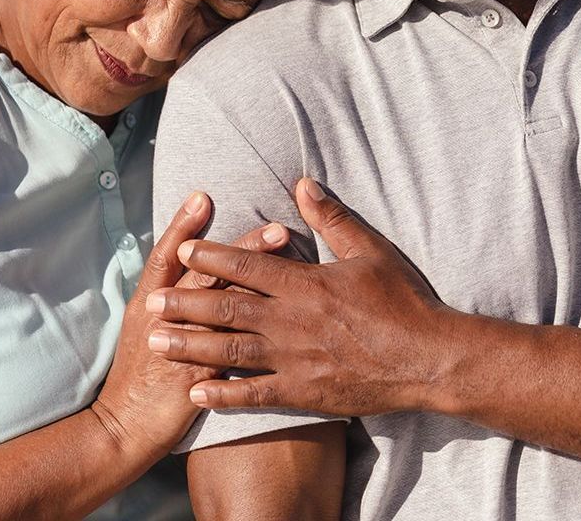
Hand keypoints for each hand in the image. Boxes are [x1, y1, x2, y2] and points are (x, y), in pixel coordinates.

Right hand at [92, 192, 289, 460]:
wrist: (122, 427)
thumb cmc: (136, 375)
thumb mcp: (142, 327)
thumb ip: (166, 296)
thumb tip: (190, 267)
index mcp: (148, 302)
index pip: (167, 256)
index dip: (184, 226)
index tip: (204, 197)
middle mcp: (162, 317)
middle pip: (204, 275)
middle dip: (241, 250)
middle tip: (276, 226)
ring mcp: (180, 346)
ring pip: (222, 309)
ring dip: (258, 286)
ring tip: (289, 270)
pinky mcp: (197, 375)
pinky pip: (230, 351)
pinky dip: (256, 335)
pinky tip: (285, 321)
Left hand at [146, 177, 448, 414]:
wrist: (430, 359)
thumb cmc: (404, 302)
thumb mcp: (370, 251)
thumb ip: (332, 218)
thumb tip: (303, 183)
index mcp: (305, 284)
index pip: (248, 265)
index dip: (212, 256)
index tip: (182, 249)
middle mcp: (291, 321)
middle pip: (227, 308)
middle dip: (185, 302)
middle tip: (150, 300)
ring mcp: (294, 360)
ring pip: (230, 352)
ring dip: (191, 346)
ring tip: (157, 342)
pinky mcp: (303, 393)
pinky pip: (255, 396)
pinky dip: (223, 395)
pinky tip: (195, 393)